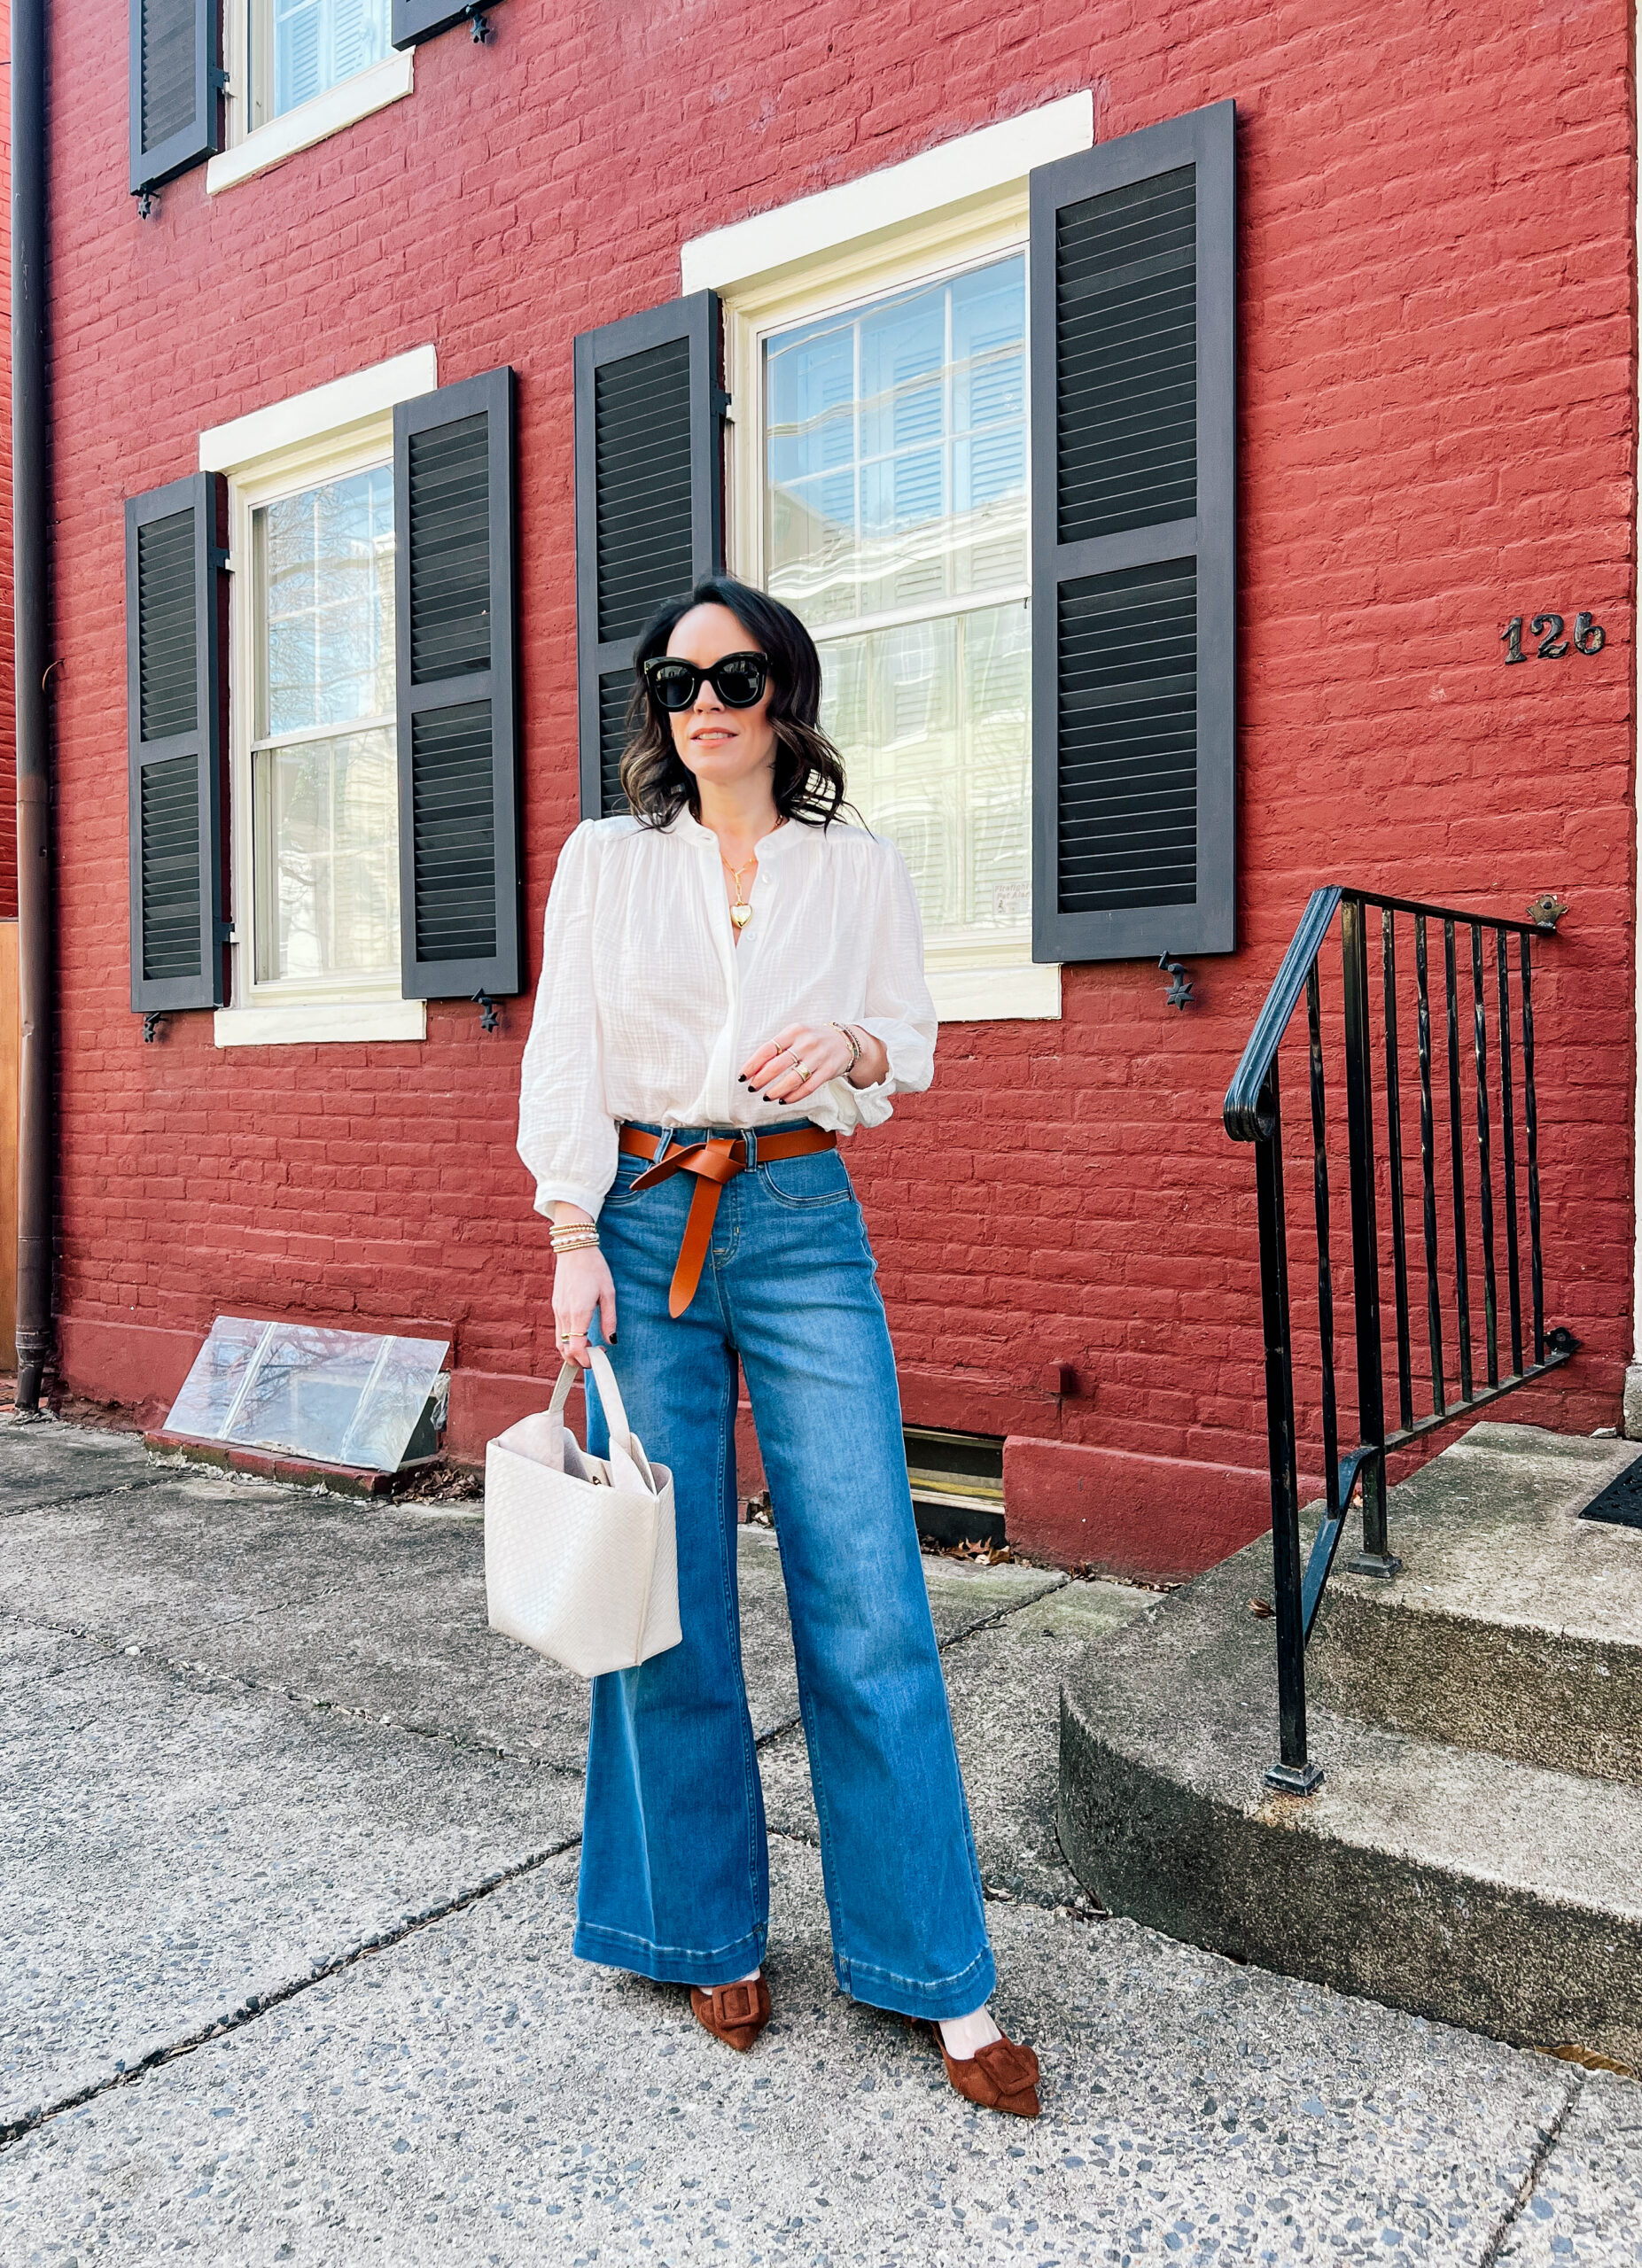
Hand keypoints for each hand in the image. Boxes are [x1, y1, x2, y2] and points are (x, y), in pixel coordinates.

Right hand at [552, 1245, 615, 1368]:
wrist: (574, 1248)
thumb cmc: (594, 1268)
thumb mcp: (609, 1293)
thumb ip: (609, 1319)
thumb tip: (611, 1340)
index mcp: (578, 1313)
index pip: (576, 1348)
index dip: (586, 1361)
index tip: (599, 1360)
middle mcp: (564, 1314)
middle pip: (564, 1350)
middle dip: (578, 1360)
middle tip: (596, 1356)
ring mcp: (558, 1310)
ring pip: (559, 1342)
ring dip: (572, 1351)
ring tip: (591, 1346)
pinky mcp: (556, 1305)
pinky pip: (559, 1330)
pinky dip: (568, 1339)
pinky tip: (582, 1334)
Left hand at [741, 1022, 855, 1105]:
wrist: (845, 1041)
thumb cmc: (813, 1039)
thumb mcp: (796, 1035)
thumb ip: (778, 1048)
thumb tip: (755, 1070)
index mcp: (794, 1031)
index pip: (768, 1049)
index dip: (752, 1065)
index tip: (742, 1076)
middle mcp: (806, 1043)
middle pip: (777, 1065)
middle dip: (761, 1080)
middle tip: (752, 1088)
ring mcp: (818, 1057)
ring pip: (792, 1079)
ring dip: (776, 1091)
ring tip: (766, 1096)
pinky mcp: (828, 1071)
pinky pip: (808, 1087)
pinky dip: (793, 1096)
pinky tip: (784, 1100)